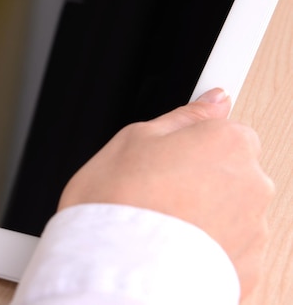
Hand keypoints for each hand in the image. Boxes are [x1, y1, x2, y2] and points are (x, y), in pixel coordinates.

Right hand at [58, 88, 273, 298]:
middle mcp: (251, 183)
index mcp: (226, 142)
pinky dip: (206, 248)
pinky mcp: (247, 269)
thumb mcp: (134, 139)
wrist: (116, 271)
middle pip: (228, 170)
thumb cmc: (117, 205)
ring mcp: (253, 229)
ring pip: (229, 211)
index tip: (179, 151)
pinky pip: (228, 248)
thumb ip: (182, 118)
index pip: (224, 128)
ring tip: (159, 223)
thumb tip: (212, 100)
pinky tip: (171, 248)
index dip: (192, 142)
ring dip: (203, 214)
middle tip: (155, 189)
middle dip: (198, 178)